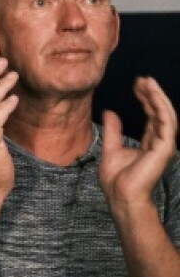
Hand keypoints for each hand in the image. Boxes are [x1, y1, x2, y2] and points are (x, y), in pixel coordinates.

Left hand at [100, 77, 177, 215]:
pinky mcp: (165, 148)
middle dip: (151, 94)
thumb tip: (110, 112)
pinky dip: (160, 107)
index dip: (145, 99)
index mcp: (149, 143)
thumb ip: (113, 131)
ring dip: (157, 96)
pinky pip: (166, 122)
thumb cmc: (116, 180)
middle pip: (159, 112)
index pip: (151, 116)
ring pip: (165, 114)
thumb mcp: (110, 149)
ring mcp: (164, 145)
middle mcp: (159, 142)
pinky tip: (153, 94)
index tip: (137, 85)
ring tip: (147, 81)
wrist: (120, 197)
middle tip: (142, 79)